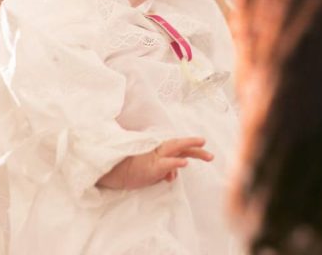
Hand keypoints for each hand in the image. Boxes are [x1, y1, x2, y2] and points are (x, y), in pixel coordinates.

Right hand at [96, 137, 212, 189]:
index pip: (176, 147)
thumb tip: (173, 177)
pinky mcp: (150, 167)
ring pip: (175, 148)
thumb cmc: (128, 170)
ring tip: (204, 147)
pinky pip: (165, 164)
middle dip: (194, 145)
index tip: (202, 144)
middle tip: (208, 148)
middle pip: (179, 145)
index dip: (189, 145)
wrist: (112, 172)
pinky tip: (184, 164)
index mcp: (157, 150)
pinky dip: (175, 163)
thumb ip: (162, 171)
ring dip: (190, 147)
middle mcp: (157, 151)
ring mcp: (154, 158)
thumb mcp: (149, 172)